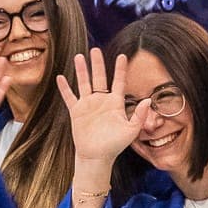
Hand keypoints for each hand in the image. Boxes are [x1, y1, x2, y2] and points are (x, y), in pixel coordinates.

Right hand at [57, 48, 146, 164]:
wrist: (97, 157)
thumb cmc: (115, 145)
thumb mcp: (131, 131)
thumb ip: (139, 115)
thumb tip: (147, 100)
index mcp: (116, 103)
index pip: (119, 82)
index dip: (120, 69)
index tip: (122, 56)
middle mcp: (102, 101)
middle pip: (99, 77)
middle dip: (98, 64)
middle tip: (95, 50)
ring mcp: (88, 105)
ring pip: (84, 83)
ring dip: (82, 70)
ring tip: (79, 56)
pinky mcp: (77, 112)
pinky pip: (70, 97)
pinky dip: (65, 88)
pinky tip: (60, 77)